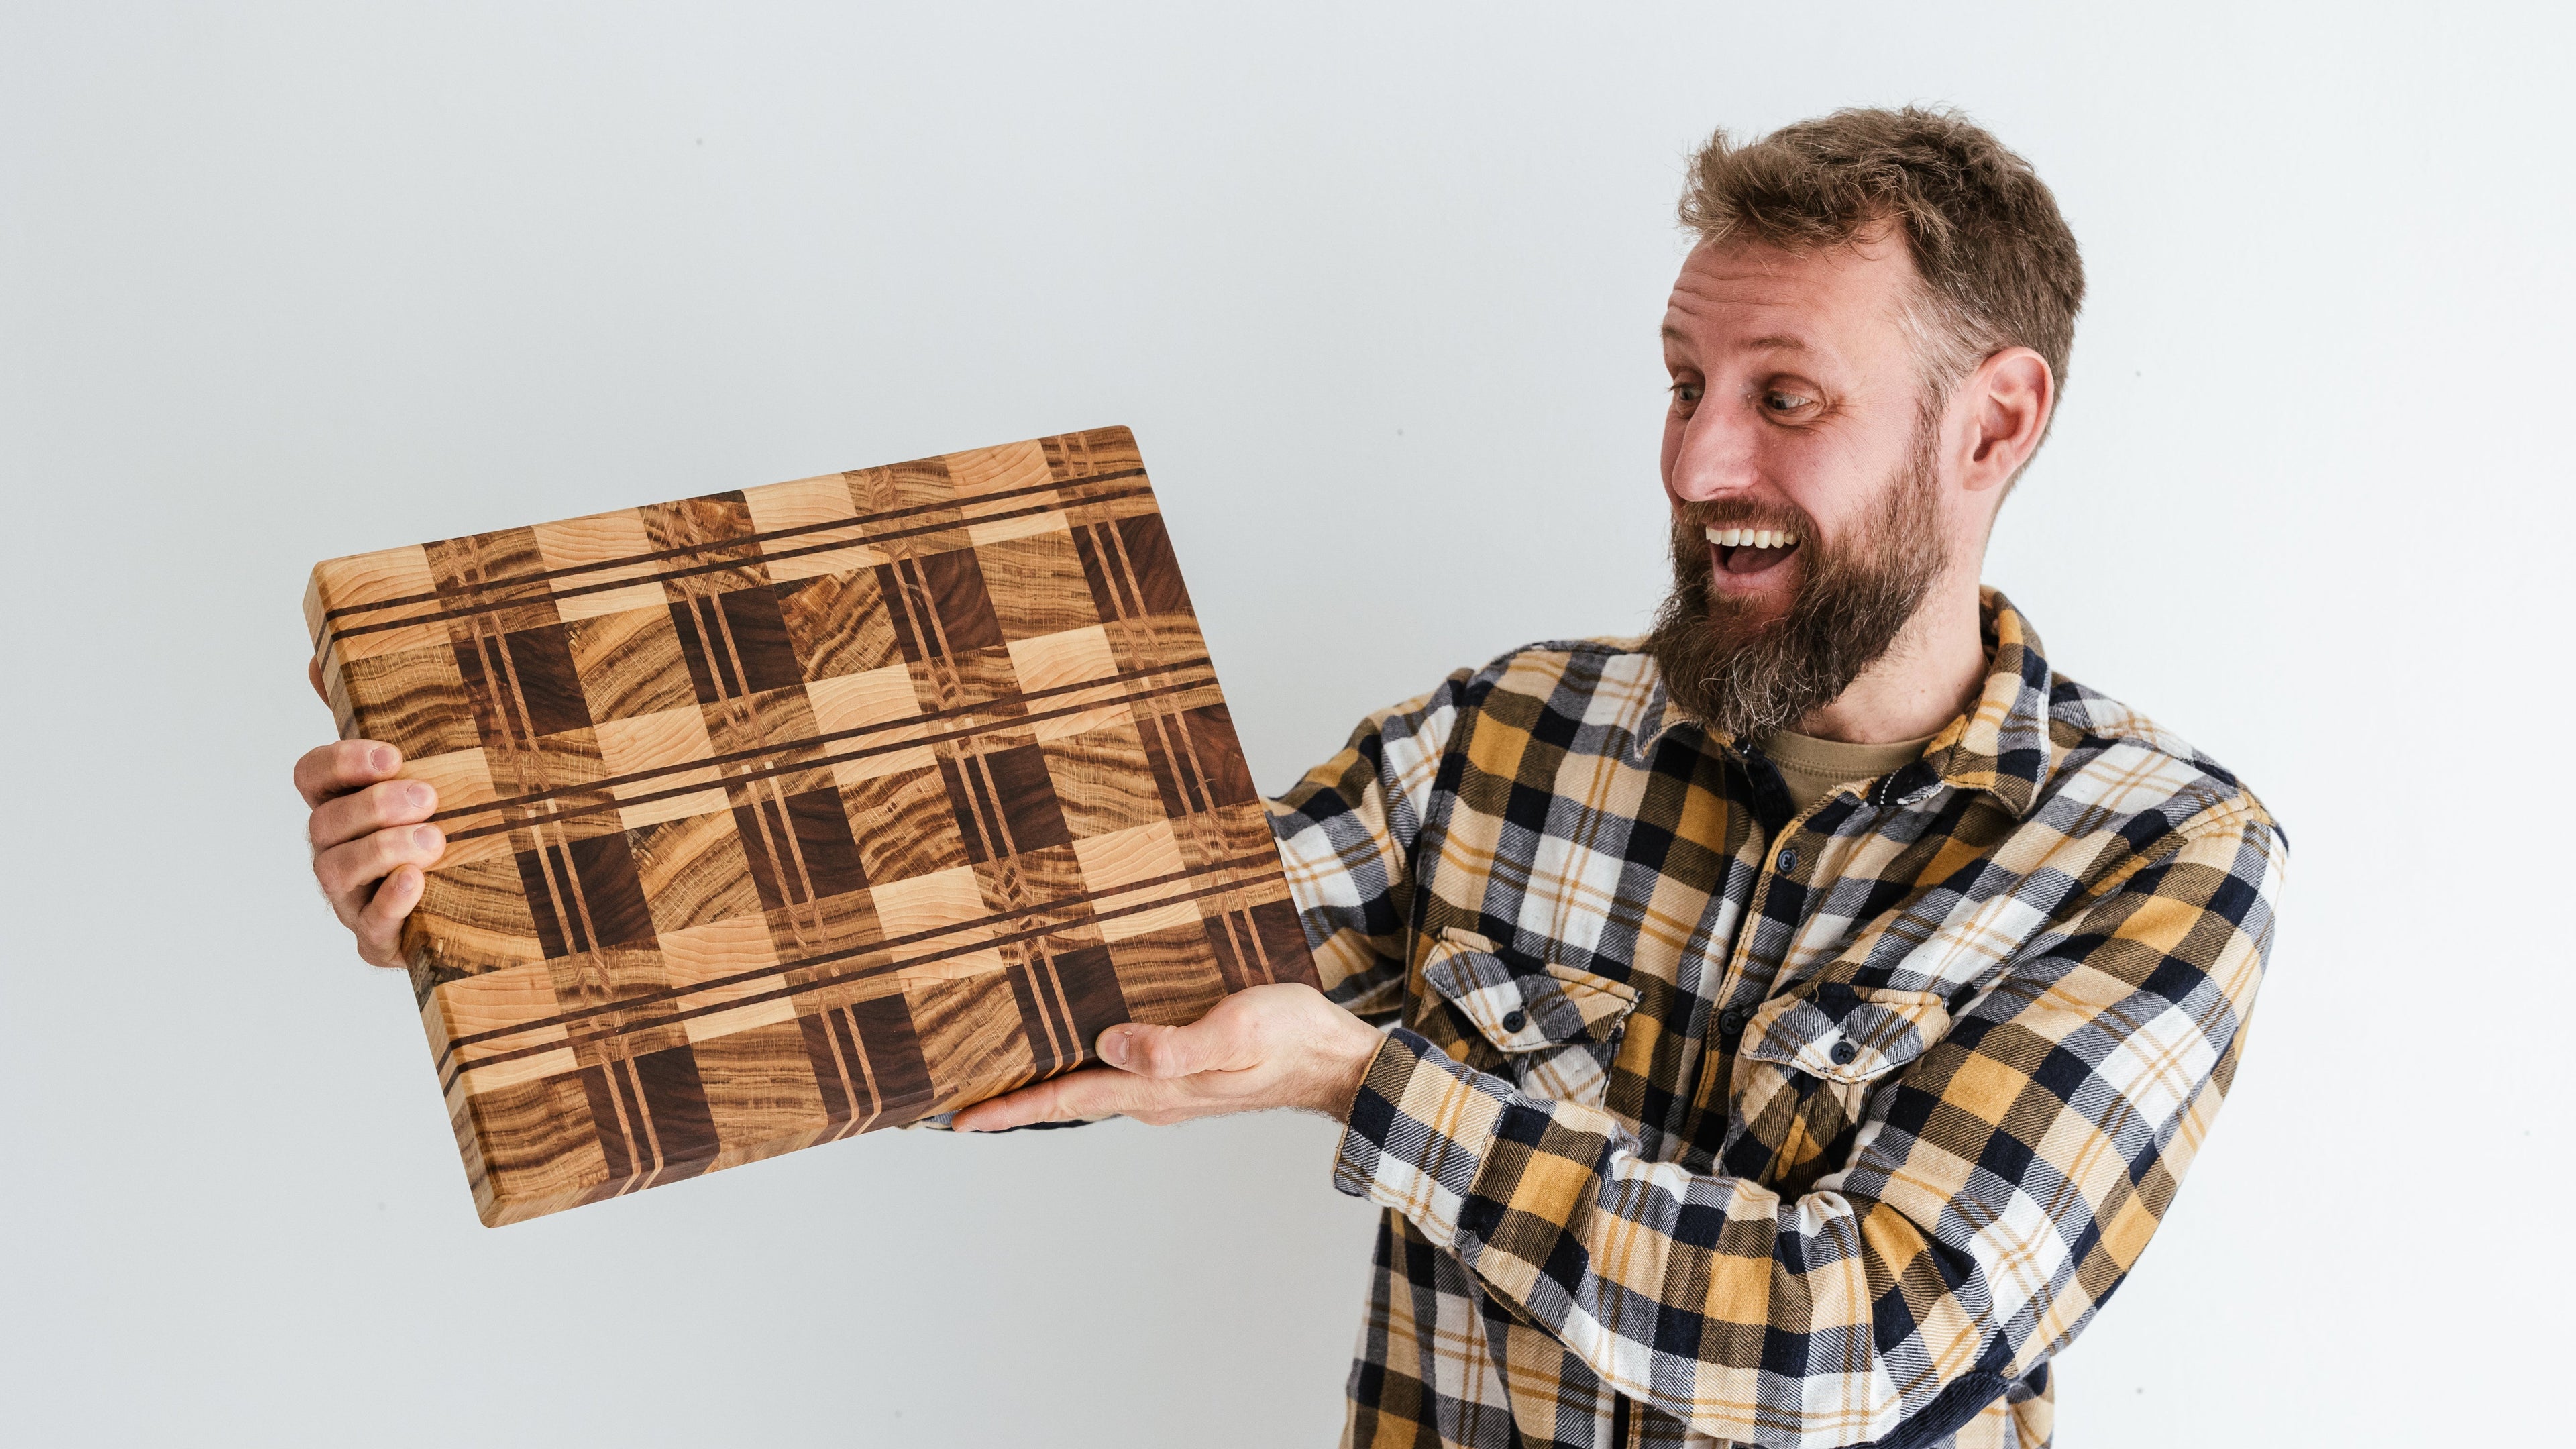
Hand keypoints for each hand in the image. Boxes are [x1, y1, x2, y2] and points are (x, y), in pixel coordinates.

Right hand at [297, 657, 441, 966]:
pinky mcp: (379, 937)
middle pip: (324, 823)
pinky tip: (416, 882)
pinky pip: (374, 923)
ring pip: (338, 871)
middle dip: (373, 806)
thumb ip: (372, 715)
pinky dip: (392, 902)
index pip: (311, 775)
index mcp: (338, 803)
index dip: (342, 762)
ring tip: (434, 838)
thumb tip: (320, 654)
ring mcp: (351, 896)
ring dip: (382, 849)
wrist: (466, 904)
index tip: (390, 755)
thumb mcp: (412, 771)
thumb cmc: (429, 824)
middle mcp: (334, 849)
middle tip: (427, 796)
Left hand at [951, 983, 1384, 1131]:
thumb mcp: (1236, 1031)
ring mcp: (1169, 1088)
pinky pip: (1119, 1071)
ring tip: (1002, 1069)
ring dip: (1046, 1081)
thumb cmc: (1292, 1037)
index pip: (1065, 1100)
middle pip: (1067, 1099)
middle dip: (1013, 1100)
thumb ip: (1174, 1045)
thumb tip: (1108, 1045)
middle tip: (960, 1098)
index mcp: (1157, 1087)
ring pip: (1091, 1085)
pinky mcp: (1185, 1070)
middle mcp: (1153, 1094)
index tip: (958, 1119)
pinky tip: (1076, 1043)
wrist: (1338, 1057)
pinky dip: (1085, 1063)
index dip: (1009, 1109)